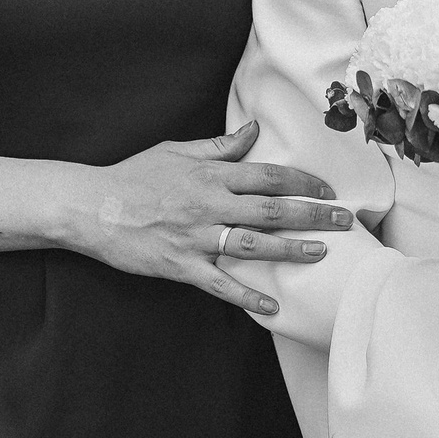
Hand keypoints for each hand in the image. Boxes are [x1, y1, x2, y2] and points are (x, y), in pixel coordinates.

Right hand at [88, 121, 350, 317]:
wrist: (93, 207)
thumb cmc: (134, 176)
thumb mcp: (177, 151)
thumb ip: (219, 145)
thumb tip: (253, 129)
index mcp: (211, 176)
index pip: (269, 176)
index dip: (303, 182)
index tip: (328, 189)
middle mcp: (210, 205)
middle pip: (272, 209)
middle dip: (313, 214)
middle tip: (345, 220)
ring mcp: (196, 237)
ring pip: (254, 245)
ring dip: (291, 250)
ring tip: (322, 254)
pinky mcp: (181, 265)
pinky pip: (220, 284)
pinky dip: (247, 297)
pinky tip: (272, 307)